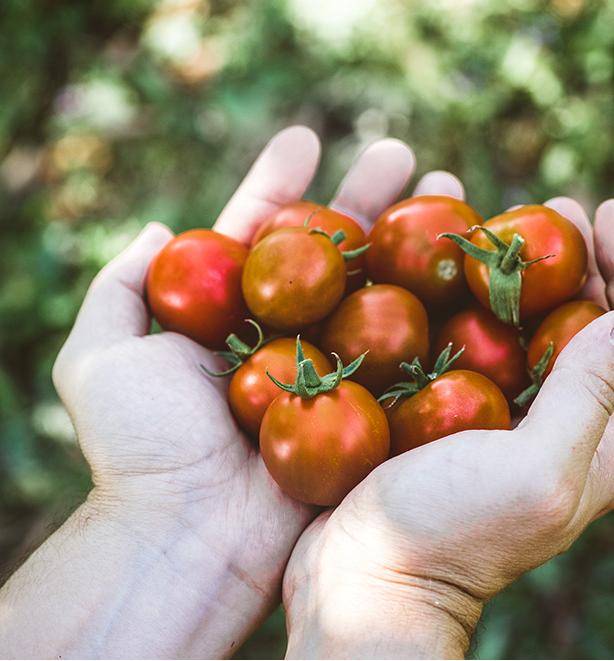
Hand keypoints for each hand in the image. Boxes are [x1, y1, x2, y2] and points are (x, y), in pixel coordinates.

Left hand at [47, 126, 415, 656]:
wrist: (187, 535)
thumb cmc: (138, 447)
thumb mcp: (97, 356)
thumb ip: (118, 288)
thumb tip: (157, 229)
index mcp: (225, 316)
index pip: (257, 234)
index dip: (279, 184)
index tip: (305, 137)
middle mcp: (280, 334)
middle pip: (328, 253)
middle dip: (362, 199)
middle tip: (402, 154)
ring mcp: (325, 369)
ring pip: (369, 291)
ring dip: (405, 240)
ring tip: (446, 186)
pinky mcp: (359, 407)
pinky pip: (395, 352)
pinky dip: (422, 309)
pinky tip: (454, 265)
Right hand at [282, 195, 613, 658]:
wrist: (359, 576)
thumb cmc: (450, 538)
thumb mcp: (535, 476)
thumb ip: (590, 400)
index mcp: (585, 437)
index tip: (605, 215)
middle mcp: (534, 415)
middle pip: (563, 319)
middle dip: (565, 259)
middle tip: (550, 210)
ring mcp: (472, 405)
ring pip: (495, 317)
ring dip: (494, 262)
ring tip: (480, 211)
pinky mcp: (418, 402)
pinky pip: (434, 332)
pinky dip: (431, 289)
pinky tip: (412, 254)